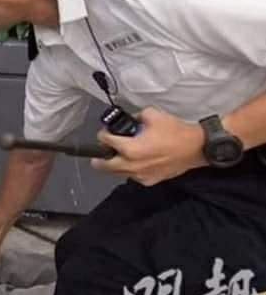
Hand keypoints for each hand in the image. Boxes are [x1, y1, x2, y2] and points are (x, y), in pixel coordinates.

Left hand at [90, 107, 206, 185]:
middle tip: (99, 152)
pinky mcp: (149, 180)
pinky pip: (132, 176)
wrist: (195, 147)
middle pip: (103, 166)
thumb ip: (135, 116)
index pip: (105, 142)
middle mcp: (132, 165)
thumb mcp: (151, 115)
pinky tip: (135, 161)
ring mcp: (140, 175)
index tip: (105, 133)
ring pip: (117, 173)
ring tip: (117, 155)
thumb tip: (129, 120)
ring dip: (114, 165)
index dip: (103, 135)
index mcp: (130, 149)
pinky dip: (130, 169)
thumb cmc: (175, 132)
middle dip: (99, 158)